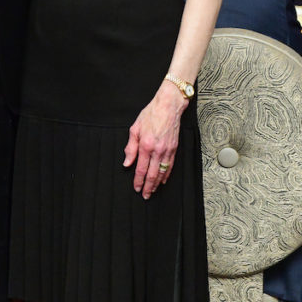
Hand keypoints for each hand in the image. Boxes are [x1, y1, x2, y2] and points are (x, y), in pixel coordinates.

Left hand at [123, 82, 186, 198]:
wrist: (168, 106)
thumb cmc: (150, 114)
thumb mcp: (135, 128)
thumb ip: (130, 147)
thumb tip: (127, 163)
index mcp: (145, 145)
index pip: (140, 168)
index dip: (138, 180)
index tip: (136, 188)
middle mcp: (157, 150)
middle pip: (152, 174)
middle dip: (148, 187)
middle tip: (145, 196)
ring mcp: (167, 150)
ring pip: (162, 172)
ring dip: (157, 184)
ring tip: (152, 191)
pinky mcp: (174, 148)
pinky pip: (170, 165)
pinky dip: (166, 175)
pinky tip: (163, 180)